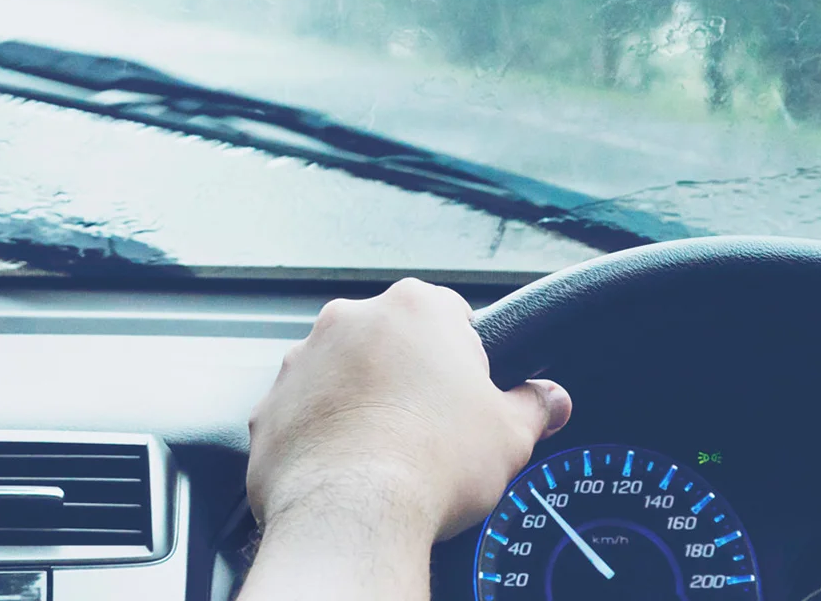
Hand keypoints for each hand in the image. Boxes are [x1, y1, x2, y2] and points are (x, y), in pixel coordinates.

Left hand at [238, 279, 571, 599]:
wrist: (352, 512)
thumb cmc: (434, 463)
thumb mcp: (511, 434)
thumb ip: (534, 405)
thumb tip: (550, 398)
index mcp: (415, 308)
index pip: (451, 315)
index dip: (465, 359)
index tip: (467, 394)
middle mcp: (350, 319)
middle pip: (391, 341)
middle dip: (409, 377)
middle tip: (430, 428)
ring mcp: (302, 358)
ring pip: (342, 374)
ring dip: (362, 401)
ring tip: (387, 452)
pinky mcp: (271, 402)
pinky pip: (304, 412)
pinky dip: (322, 433)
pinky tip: (346, 467)